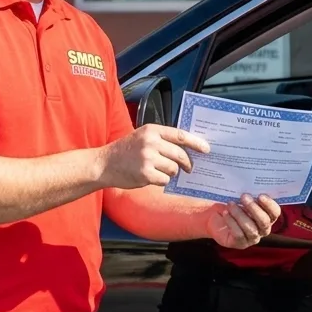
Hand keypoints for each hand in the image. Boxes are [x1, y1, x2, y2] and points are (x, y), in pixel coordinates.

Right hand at [96, 124, 210, 189]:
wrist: (104, 164)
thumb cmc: (125, 151)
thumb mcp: (142, 137)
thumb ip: (162, 140)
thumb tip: (187, 150)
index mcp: (152, 130)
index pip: (180, 135)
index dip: (196, 143)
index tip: (207, 149)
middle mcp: (150, 142)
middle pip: (180, 154)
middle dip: (187, 163)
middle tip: (188, 168)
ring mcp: (147, 158)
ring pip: (173, 168)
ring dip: (171, 173)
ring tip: (159, 171)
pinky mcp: (145, 174)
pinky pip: (165, 180)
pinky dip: (162, 181)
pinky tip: (151, 178)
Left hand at [206, 194, 281, 249]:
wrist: (215, 216)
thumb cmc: (233, 205)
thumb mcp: (242, 198)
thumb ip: (251, 194)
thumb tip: (252, 183)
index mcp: (267, 217)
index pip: (275, 213)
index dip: (270, 205)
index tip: (260, 195)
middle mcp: (263, 229)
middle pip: (264, 222)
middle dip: (254, 208)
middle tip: (244, 197)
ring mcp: (252, 238)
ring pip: (251, 229)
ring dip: (240, 215)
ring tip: (230, 204)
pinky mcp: (240, 243)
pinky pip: (238, 234)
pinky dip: (232, 222)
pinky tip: (225, 213)